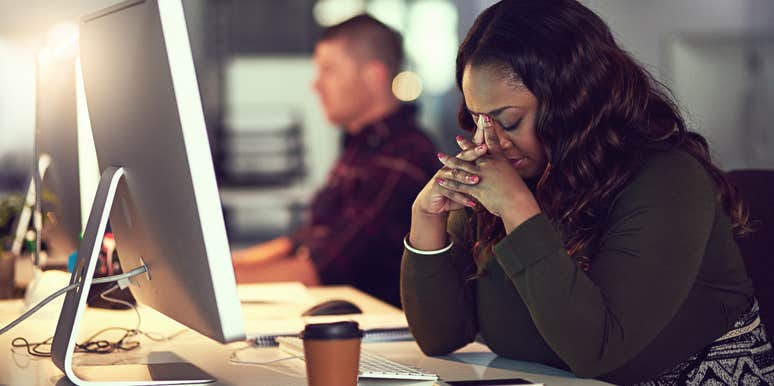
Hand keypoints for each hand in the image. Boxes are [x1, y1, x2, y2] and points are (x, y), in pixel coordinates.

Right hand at [412, 136, 487, 216]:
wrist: (434, 203)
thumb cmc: (456, 191)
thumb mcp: (469, 181)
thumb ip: (484, 173)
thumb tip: (505, 164)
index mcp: (459, 162)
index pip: (470, 149)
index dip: (478, 142)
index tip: (490, 134)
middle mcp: (450, 166)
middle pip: (463, 157)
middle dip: (473, 152)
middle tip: (484, 147)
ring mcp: (442, 176)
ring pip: (456, 175)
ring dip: (466, 177)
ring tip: (477, 179)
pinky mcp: (437, 187)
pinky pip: (451, 193)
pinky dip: (462, 199)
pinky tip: (472, 203)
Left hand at [435, 117, 540, 231]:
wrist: (517, 203)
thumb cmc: (519, 191)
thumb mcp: (514, 174)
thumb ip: (510, 166)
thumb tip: (515, 161)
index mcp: (499, 159)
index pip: (492, 141)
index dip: (488, 129)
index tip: (484, 117)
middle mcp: (488, 164)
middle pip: (473, 151)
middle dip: (464, 144)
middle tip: (457, 137)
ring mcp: (480, 175)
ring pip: (460, 166)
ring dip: (449, 160)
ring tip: (440, 155)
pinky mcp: (475, 188)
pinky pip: (458, 184)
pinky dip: (448, 182)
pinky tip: (438, 179)